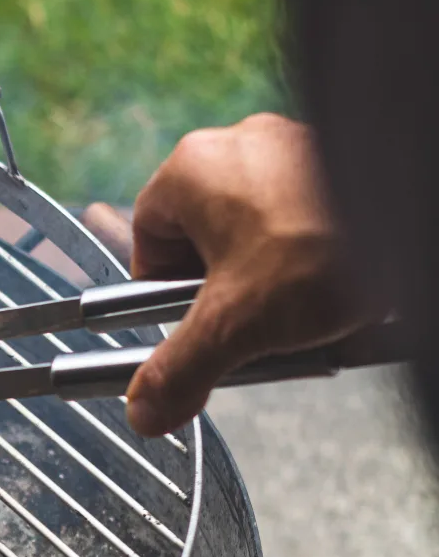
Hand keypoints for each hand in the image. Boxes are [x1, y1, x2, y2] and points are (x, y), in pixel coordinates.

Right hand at [121, 113, 370, 435]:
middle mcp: (239, 147)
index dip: (163, 291)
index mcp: (191, 170)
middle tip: (249, 324)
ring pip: (259, 232)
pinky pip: (306, 218)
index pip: (149, 240)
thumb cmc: (326, 251)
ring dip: (272, 281)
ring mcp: (293, 149)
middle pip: (206, 239)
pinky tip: (335, 292)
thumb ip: (180, 370)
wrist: (416, 226)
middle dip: (227, 291)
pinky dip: (313, 259)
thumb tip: (145, 408)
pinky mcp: (338, 163)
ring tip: (301, 313)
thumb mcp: (235, 327)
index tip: (188, 322)